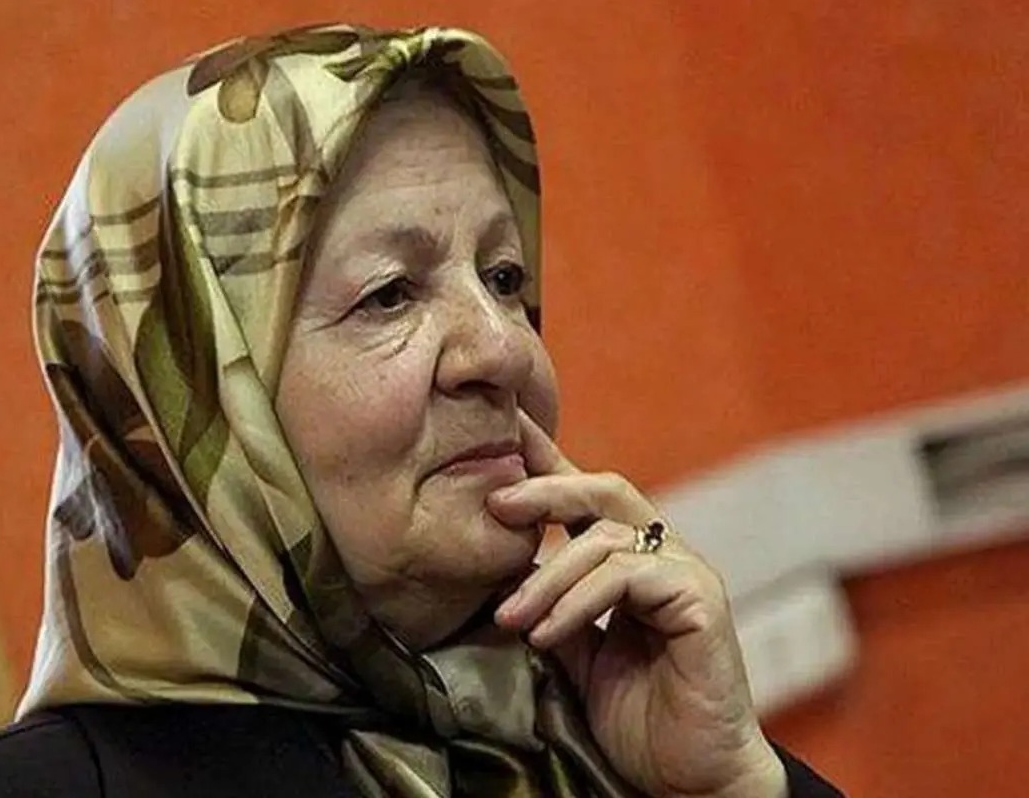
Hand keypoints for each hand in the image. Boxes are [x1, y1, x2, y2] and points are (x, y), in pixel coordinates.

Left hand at [487, 412, 785, 797]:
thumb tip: (498, 572)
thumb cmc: (639, 716)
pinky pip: (628, 578)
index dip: (548, 464)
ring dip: (547, 576)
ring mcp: (687, 574)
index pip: (588, 499)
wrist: (689, 776)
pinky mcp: (701, 601)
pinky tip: (547, 632)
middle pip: (607, 490)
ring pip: (608, 539)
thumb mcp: (576, 652)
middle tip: (495, 503)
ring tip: (511, 617)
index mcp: (634, 561)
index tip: (506, 433)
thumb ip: (551, 606)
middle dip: (547, 489)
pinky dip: (579, 601)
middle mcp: (664, 556)